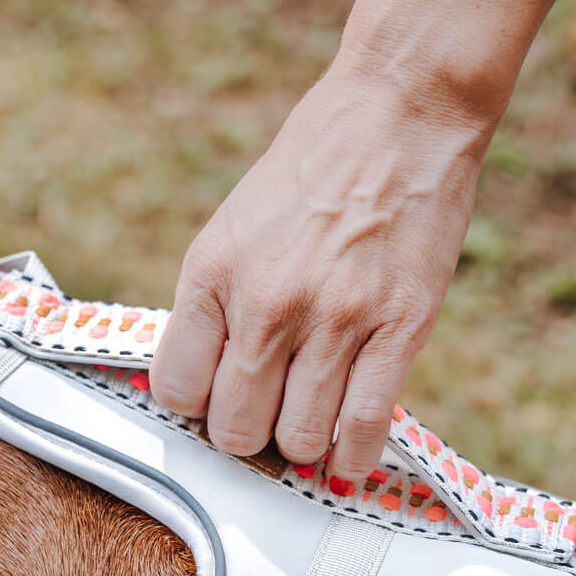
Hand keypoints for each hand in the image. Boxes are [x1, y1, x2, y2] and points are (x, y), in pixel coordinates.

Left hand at [150, 53, 490, 481]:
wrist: (398, 115)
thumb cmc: (311, 173)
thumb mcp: (233, 228)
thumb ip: (213, 306)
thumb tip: (201, 386)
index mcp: (213, 273)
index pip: (176, 390)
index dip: (195, 407)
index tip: (215, 401)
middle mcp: (266, 301)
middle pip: (233, 427)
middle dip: (245, 434)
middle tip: (264, 417)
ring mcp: (334, 318)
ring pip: (297, 439)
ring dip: (299, 444)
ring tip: (308, 423)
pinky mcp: (399, 327)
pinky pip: (364, 427)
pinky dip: (352, 459)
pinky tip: (348, 461)